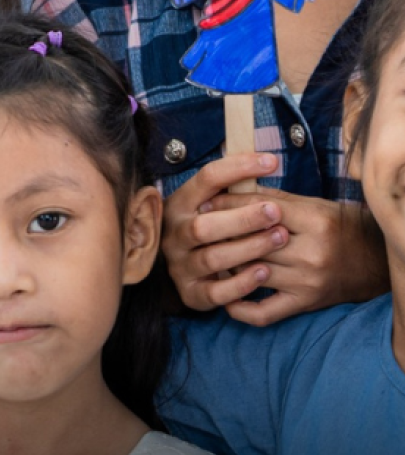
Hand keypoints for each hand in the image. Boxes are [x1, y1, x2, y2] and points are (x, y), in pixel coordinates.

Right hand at [162, 152, 287, 311]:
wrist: (175, 270)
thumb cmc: (207, 229)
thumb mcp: (208, 204)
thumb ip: (231, 190)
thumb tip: (267, 160)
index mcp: (180, 203)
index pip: (206, 179)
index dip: (238, 168)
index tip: (271, 161)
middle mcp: (175, 234)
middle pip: (204, 226)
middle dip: (242, 218)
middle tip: (275, 211)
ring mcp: (181, 265)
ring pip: (212, 258)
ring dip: (248, 248)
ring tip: (279, 239)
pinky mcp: (192, 293)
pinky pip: (216, 292)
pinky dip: (241, 284)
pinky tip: (265, 273)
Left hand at [204, 187, 388, 324]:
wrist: (368, 260)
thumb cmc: (332, 226)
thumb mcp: (307, 204)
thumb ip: (268, 199)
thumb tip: (222, 193)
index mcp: (314, 222)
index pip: (260, 211)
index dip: (229, 205)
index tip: (205, 203)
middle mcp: (312, 254)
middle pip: (252, 242)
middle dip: (222, 233)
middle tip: (198, 229)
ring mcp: (306, 282)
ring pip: (250, 272)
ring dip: (225, 263)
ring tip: (206, 253)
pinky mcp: (302, 303)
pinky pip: (264, 312)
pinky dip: (240, 307)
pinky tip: (224, 295)